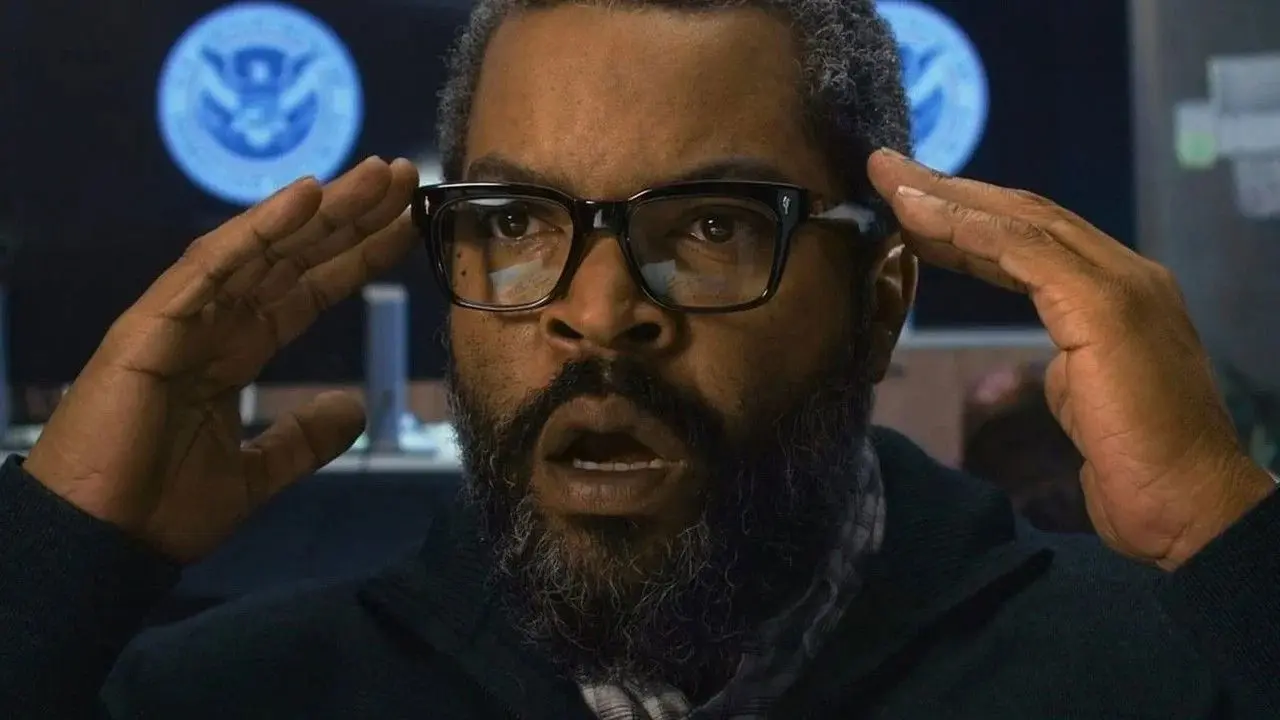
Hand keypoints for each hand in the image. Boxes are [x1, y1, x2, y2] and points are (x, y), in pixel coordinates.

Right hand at [24, 157, 419, 562]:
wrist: (101, 548)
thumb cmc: (161, 511)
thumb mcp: (257, 474)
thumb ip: (303, 439)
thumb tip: (355, 405)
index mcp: (233, 353)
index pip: (307, 291)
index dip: (356, 257)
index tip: (405, 225)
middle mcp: (210, 325)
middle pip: (292, 259)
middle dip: (349, 218)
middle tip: (403, 175)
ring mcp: (179, 320)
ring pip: (261, 251)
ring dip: (319, 210)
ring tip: (374, 175)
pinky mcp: (151, 328)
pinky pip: (210, 268)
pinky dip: (258, 231)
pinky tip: (305, 197)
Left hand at [867, 149, 1275, 569]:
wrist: (1189, 506)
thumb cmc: (1139, 466)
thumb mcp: (1091, 397)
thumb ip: (1074, 361)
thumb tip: (1055, 360)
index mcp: (1120, 292)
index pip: (1035, 236)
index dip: (970, 215)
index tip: (910, 203)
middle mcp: (1124, 274)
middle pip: (1023, 214)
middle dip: (950, 190)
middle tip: (885, 170)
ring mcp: (1120, 284)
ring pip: (1020, 221)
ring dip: (947, 198)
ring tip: (889, 180)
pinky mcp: (1106, 307)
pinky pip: (1023, 251)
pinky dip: (967, 228)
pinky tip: (918, 216)